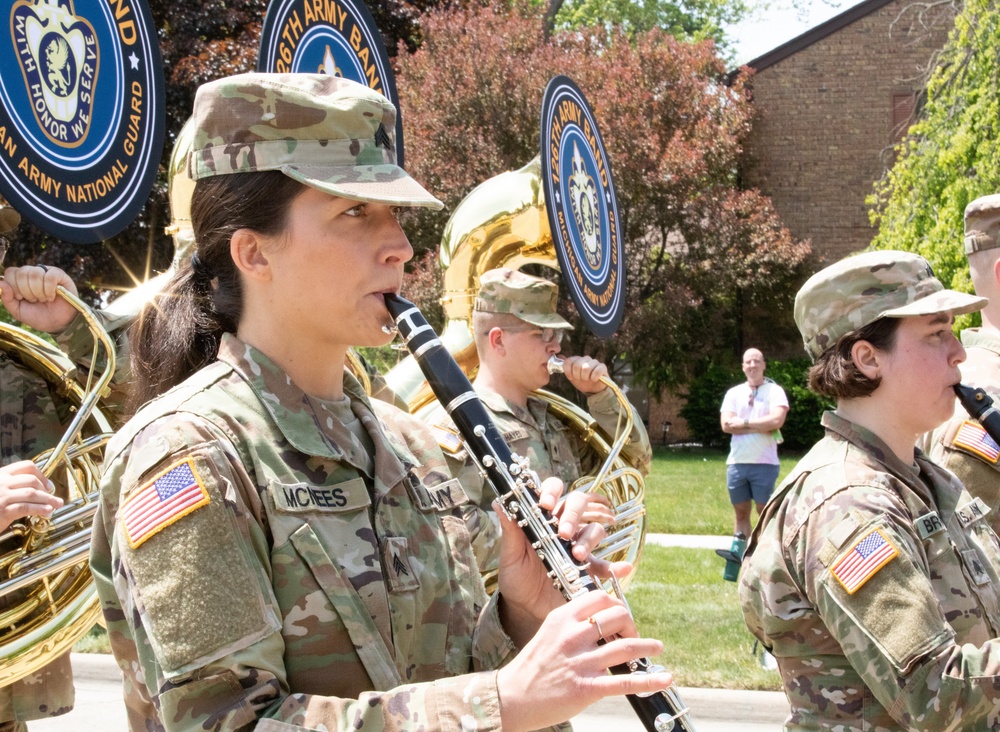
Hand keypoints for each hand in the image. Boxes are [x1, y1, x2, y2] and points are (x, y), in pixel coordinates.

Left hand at [0, 265, 77, 332]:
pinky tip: (52, 296)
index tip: (21, 298)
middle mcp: (32, 272)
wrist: (58, 323)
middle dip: (27, 291)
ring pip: (35, 274)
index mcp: (20, 279)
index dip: (14, 286)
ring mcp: (46, 272)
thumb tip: (0, 283)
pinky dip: (49, 290)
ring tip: (44, 299)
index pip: (11, 272)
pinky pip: (50, 276)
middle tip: (34, 300)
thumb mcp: (18, 311)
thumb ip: (7, 298)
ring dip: (39, 292)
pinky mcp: (59, 275)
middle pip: (22, 273)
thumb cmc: (38, 316)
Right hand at [0, 460, 62, 532]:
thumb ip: (14, 487)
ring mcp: (1, 496)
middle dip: (46, 490)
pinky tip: (47, 511)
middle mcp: (1, 483)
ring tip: (56, 505)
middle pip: (32, 480)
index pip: (26, 466)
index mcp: (1, 475)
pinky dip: (40, 509)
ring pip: (32, 494)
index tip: (48, 485)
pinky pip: (26, 507)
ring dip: (48, 500)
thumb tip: (38, 489)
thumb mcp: (0, 490)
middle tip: (54, 497)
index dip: (41, 474)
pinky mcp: (2, 510)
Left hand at [496, 477, 626, 645]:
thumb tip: (498, 503)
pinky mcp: (588, 568)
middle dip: (574, 514)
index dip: (552, 491)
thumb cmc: (516, 576)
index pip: (552, 491)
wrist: (525, 608)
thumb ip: (509, 530)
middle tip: (564, 533)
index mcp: (543, 518)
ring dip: (589, 539)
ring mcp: (578, 545)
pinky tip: (621, 569)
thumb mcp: (510, 555)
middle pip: (578, 503)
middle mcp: (563, 527)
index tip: (545, 504)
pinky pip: (606, 564)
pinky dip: (615, 566)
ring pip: (593, 529)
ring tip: (578, 555)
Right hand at [496, 591, 672, 730]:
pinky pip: (625, 682)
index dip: (617, 604)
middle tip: (634, 634)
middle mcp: (572, 636)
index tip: (621, 616)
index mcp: (562, 618)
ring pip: (625, 647)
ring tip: (657, 647)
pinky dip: (649, 680)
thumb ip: (573, 623)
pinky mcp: (586, 688)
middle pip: (617, 617)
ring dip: (647, 646)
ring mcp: (580, 662)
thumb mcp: (549, 632)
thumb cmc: (533, 666)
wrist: (511, 697)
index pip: (600, 598)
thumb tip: (602, 618)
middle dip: (632, 624)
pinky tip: (664, 677)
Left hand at [560, 355, 608, 394]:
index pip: (569, 361)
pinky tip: (594, 380)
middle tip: (581, 379)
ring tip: (587, 379)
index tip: (571, 377)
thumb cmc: (582, 382)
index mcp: (577, 360)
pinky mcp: (602, 367)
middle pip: (577, 365)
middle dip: (577, 375)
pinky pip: (597, 371)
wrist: (593, 390)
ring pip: (586, 368)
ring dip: (585, 377)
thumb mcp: (572, 376)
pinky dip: (594, 377)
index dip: (568, 371)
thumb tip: (560, 356)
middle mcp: (586, 359)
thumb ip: (566, 366)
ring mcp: (595, 362)